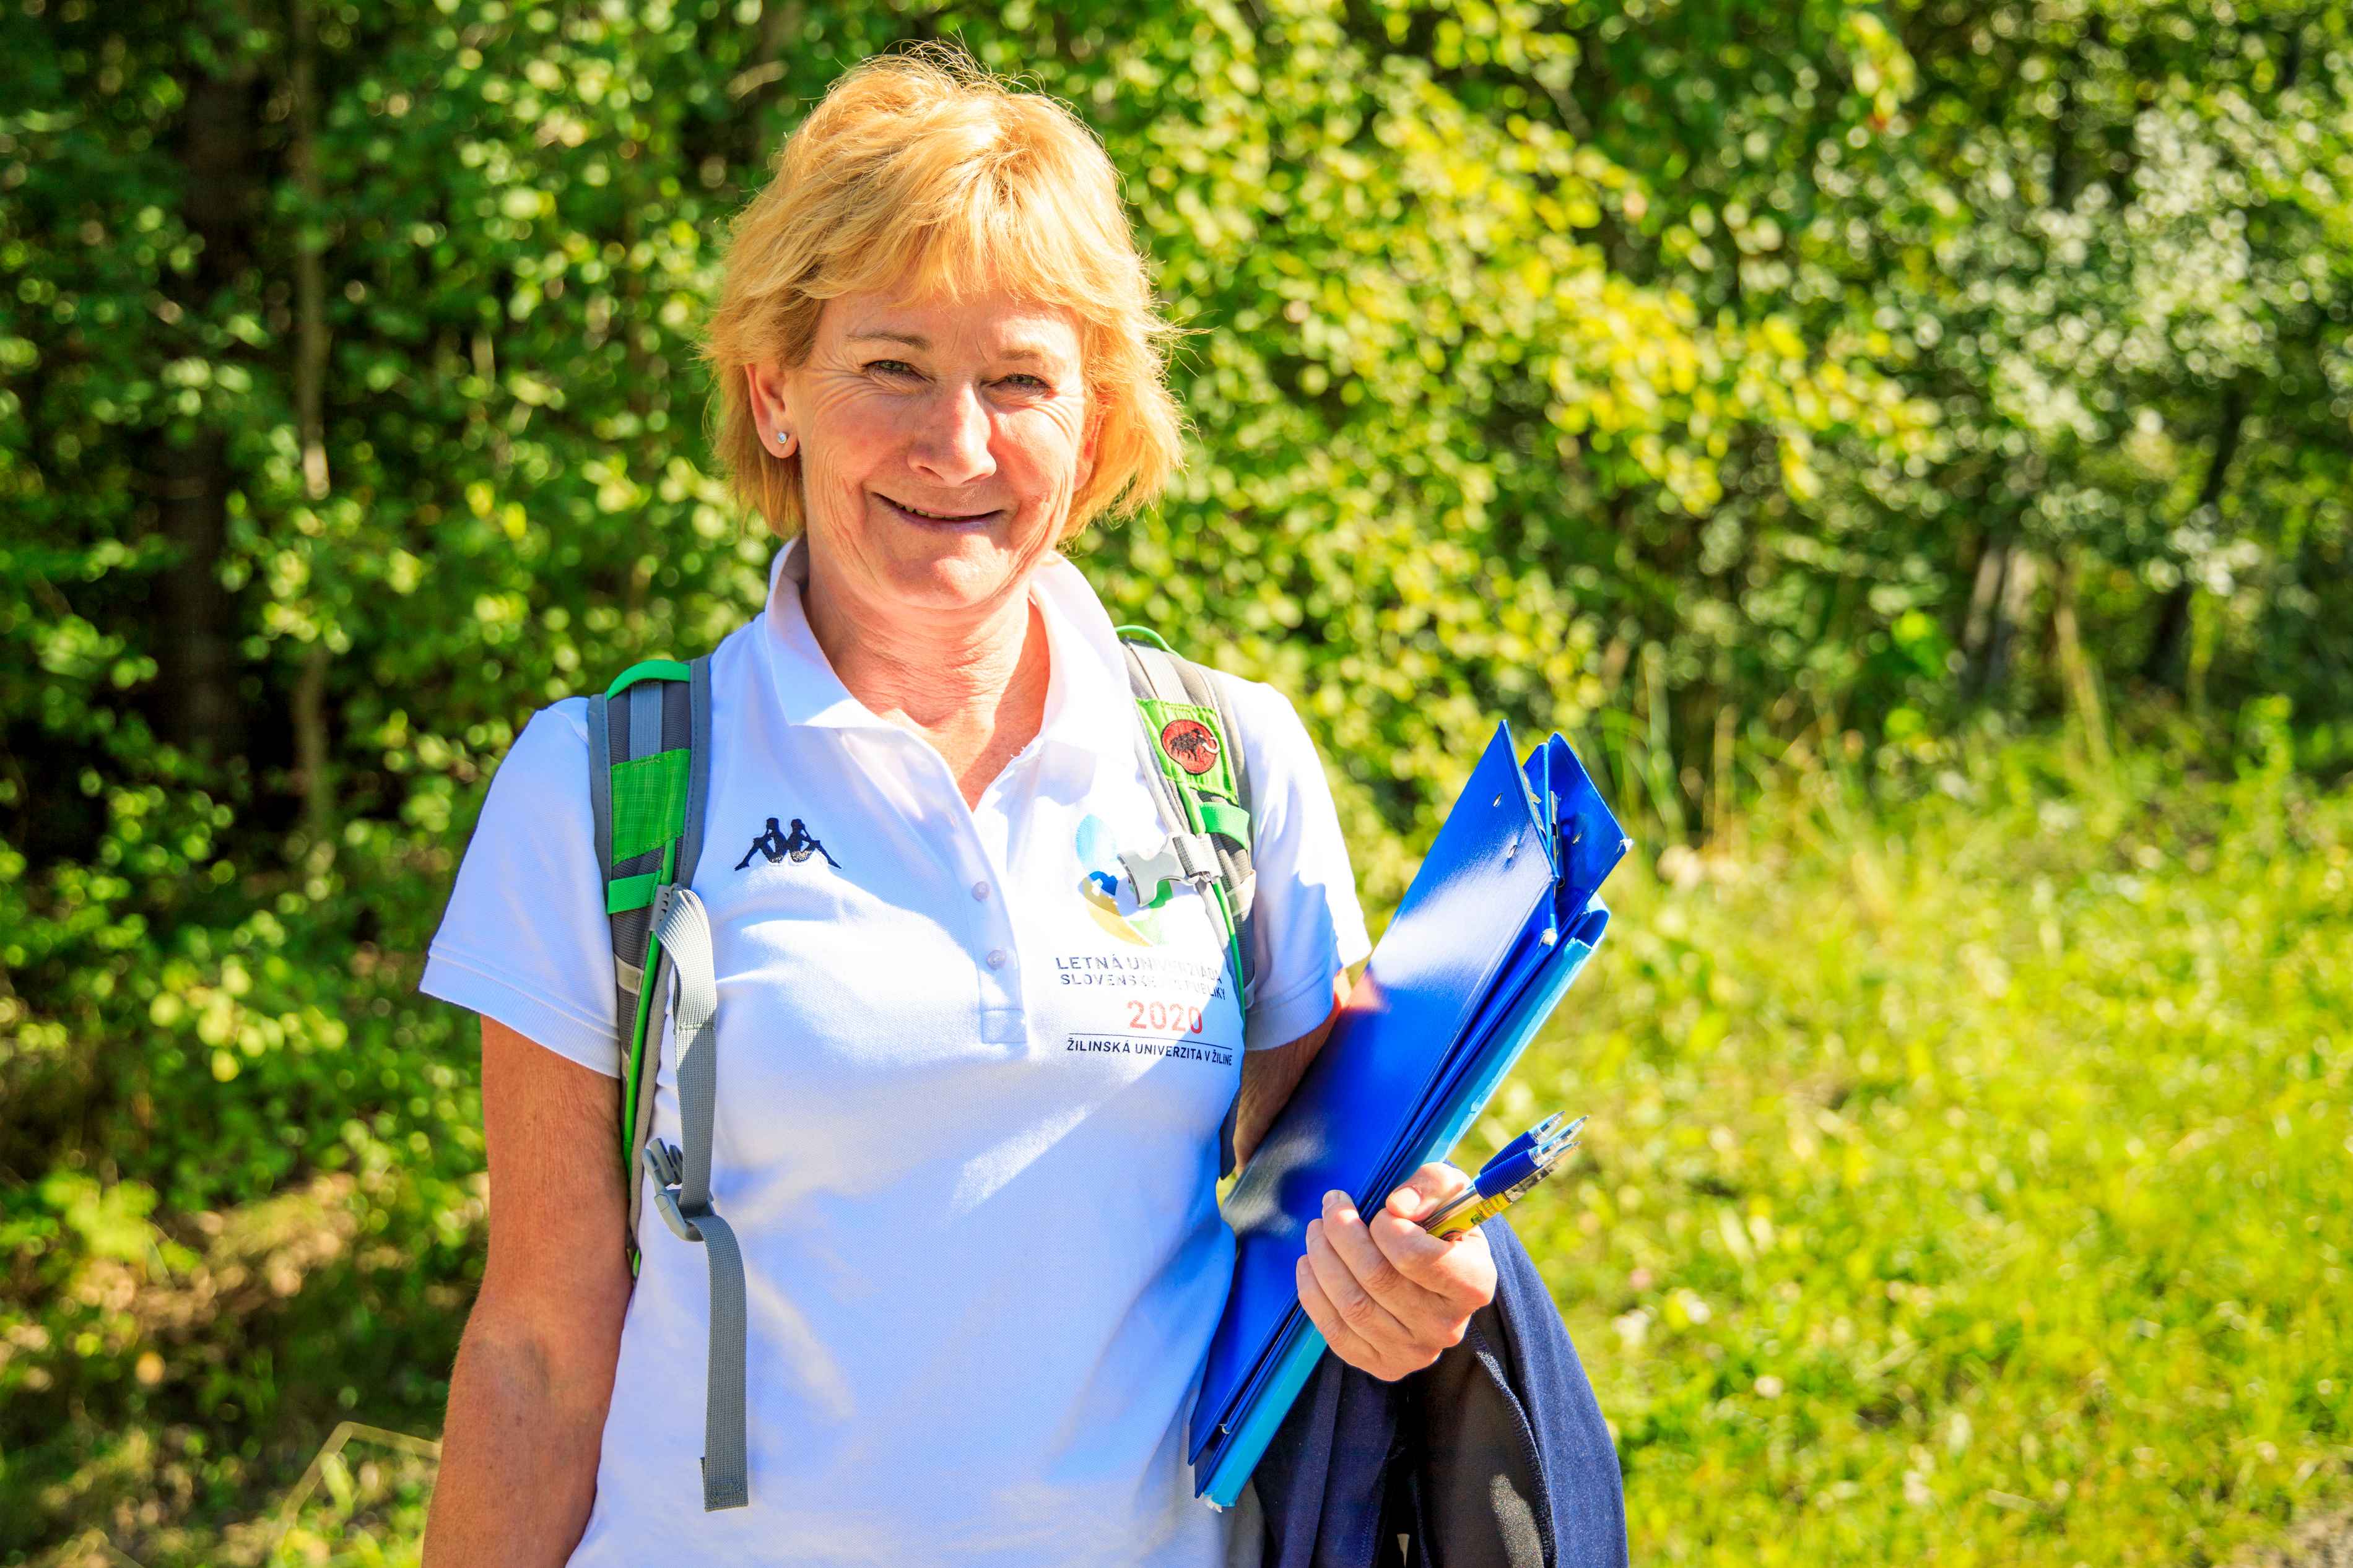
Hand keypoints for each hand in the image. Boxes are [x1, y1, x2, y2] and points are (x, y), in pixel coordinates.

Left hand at [1295, 1162, 1497, 1381]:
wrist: (1437, 1270)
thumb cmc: (1440, 1224)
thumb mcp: (1451, 1190)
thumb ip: (1432, 1184)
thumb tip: (1397, 1205)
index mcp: (1473, 1283)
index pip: (1419, 1258)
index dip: (1388, 1228)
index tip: (1380, 1210)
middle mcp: (1448, 1326)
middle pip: (1378, 1278)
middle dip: (1342, 1233)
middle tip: (1332, 1204)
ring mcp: (1415, 1352)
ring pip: (1353, 1305)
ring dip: (1322, 1259)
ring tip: (1315, 1229)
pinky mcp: (1384, 1366)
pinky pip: (1336, 1333)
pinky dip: (1313, 1294)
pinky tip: (1309, 1264)